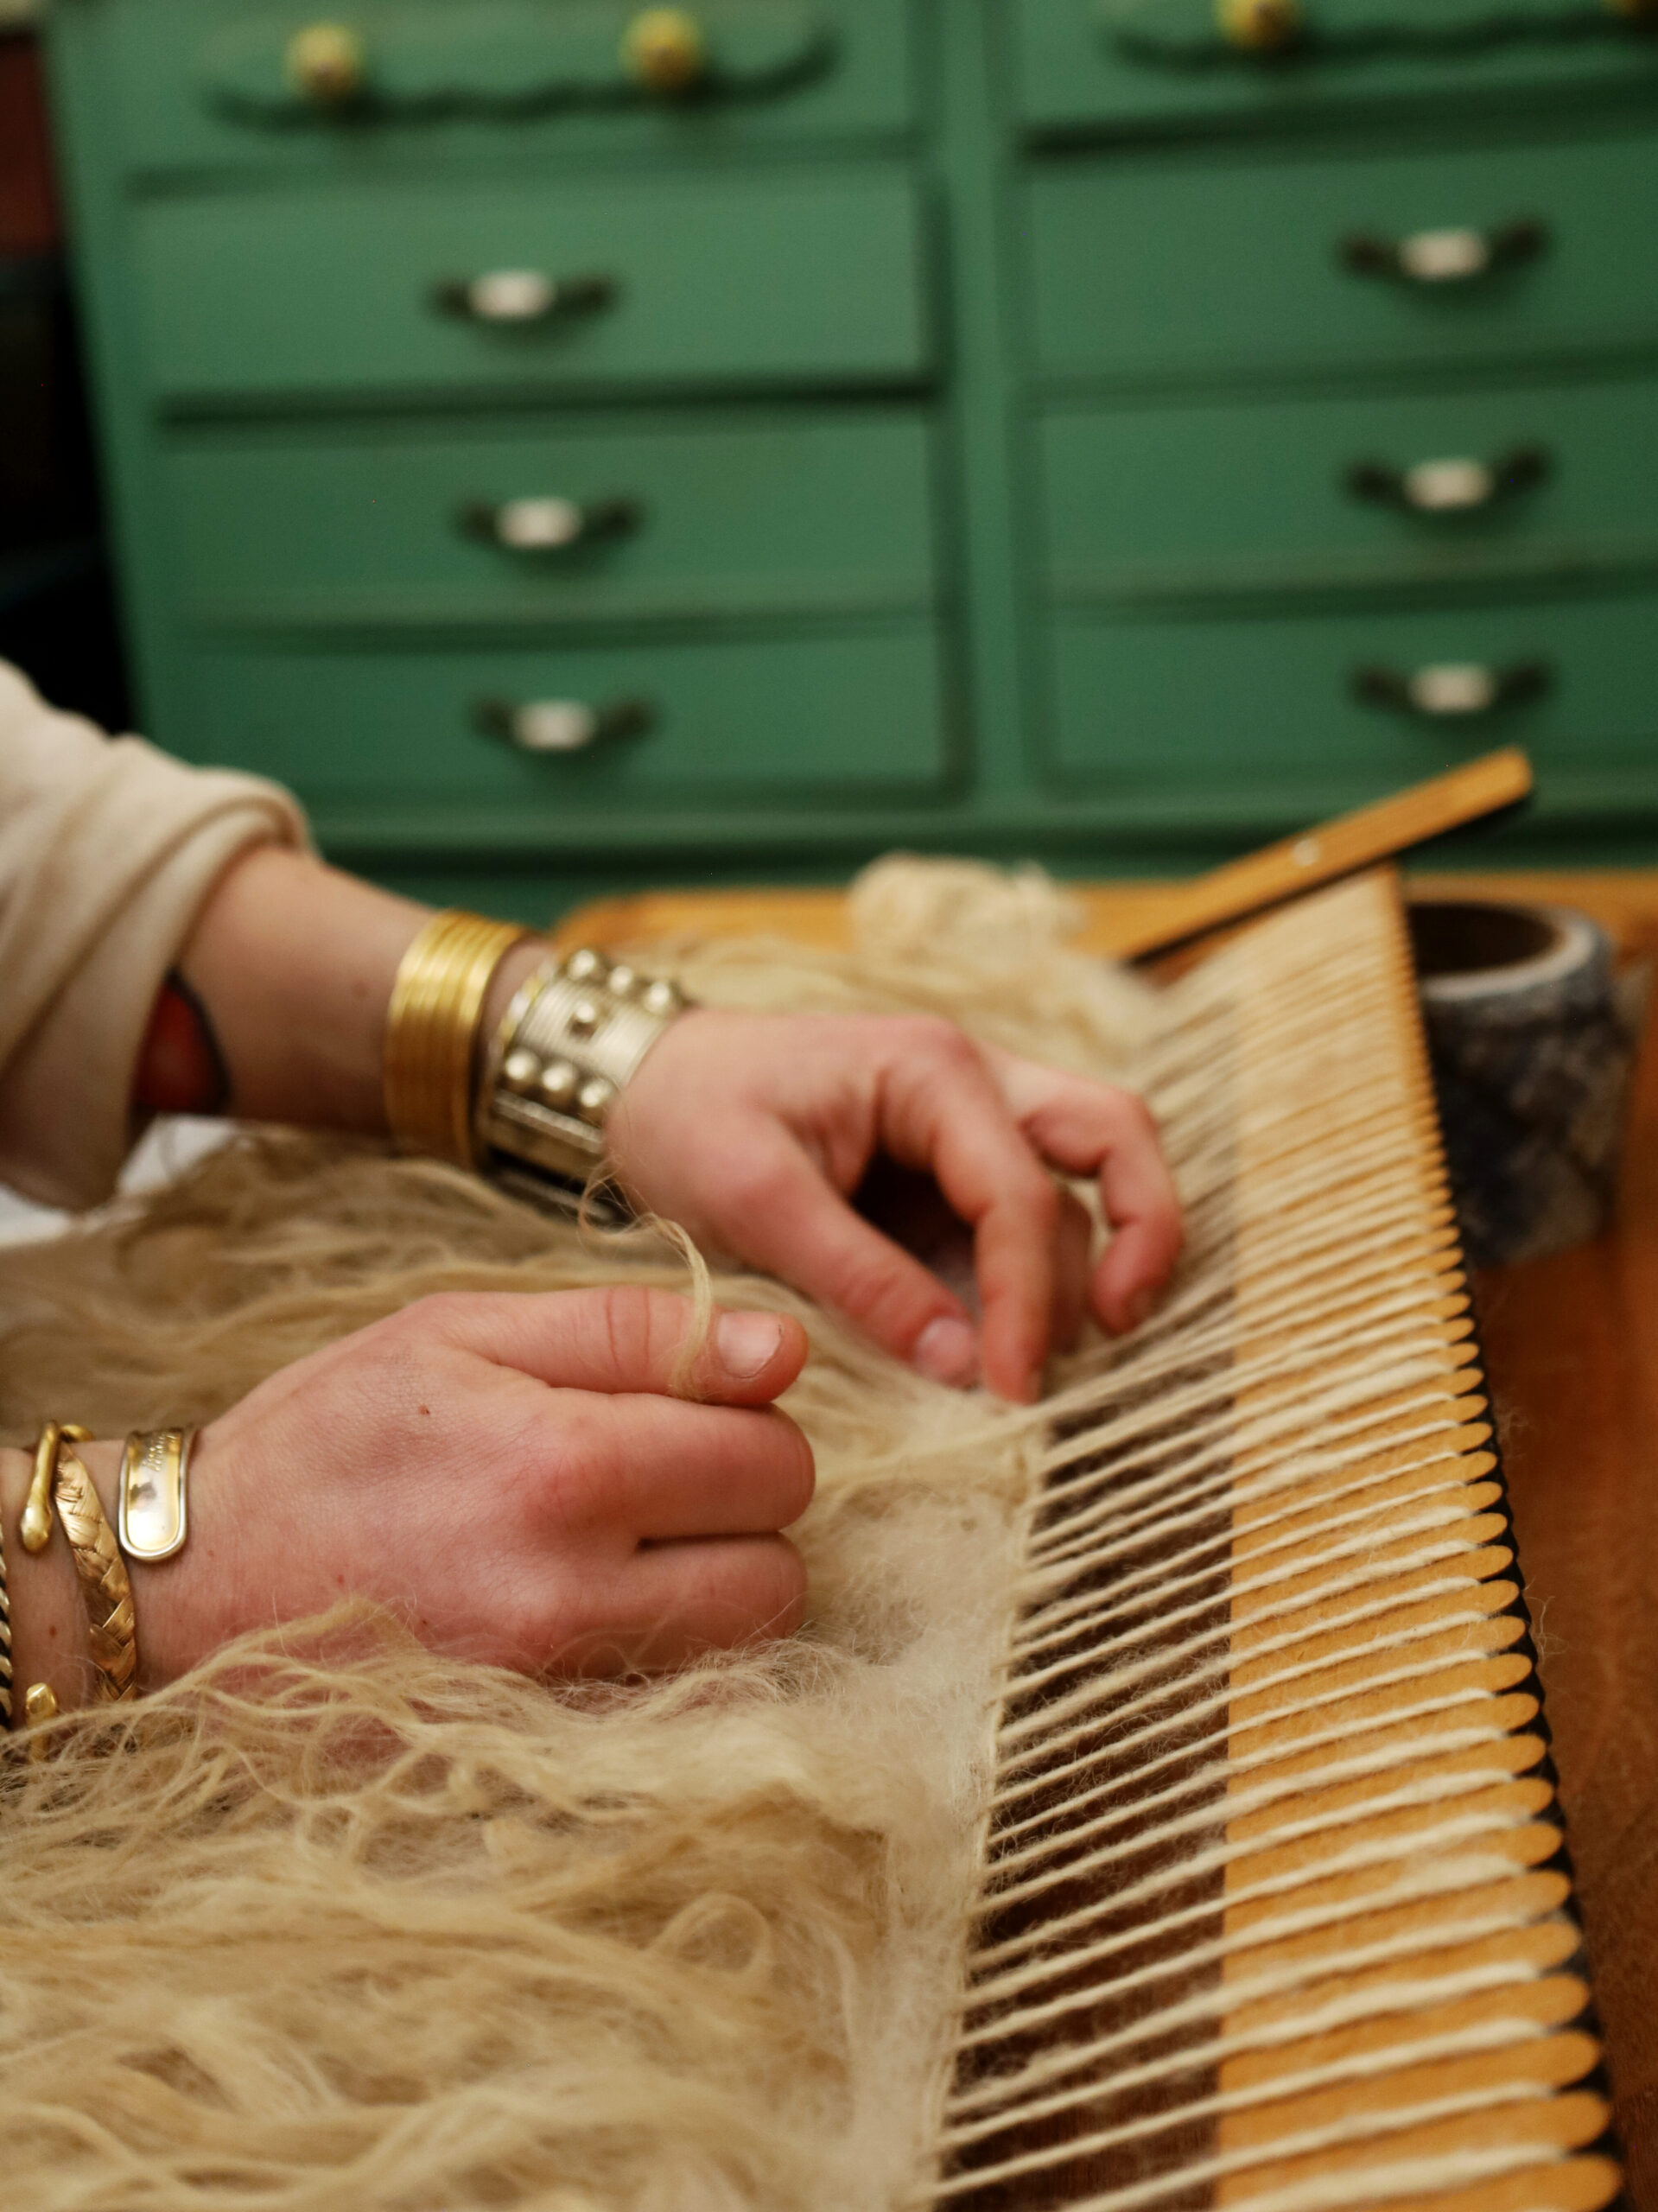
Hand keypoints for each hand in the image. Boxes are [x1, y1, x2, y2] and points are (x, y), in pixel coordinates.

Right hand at [2, 1289, 813, 1706]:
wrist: (187, 1587)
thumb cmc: (327, 1438)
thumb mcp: (462, 1331)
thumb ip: (635, 1331)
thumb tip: (786, 1348)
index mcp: (563, 1465)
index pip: (775, 1460)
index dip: (751, 1429)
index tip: (690, 1420)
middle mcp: (570, 1596)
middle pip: (781, 1574)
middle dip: (746, 1523)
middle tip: (663, 1491)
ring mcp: (550, 1695)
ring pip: (739, 1657)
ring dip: (715, 1599)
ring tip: (624, 1554)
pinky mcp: (528, 1760)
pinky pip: (672, 1723)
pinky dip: (666, 1671)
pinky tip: (594, 1623)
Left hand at [609, 1012, 1182, 1405]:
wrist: (638, 1081)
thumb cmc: (689, 1116)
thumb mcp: (754, 1198)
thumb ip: (860, 1278)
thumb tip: (961, 1364)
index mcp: (931, 1069)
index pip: (1019, 1192)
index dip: (1027, 1300)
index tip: (1009, 1390)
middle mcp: (975, 1082)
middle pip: (1114, 1136)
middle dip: (1143, 1230)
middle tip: (1120, 1328)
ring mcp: (970, 1124)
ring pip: (1080, 1185)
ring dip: (1079, 1271)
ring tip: (1034, 1364)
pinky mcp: (950, 1170)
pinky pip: (1028, 1215)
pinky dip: (1040, 1274)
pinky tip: (1014, 1340)